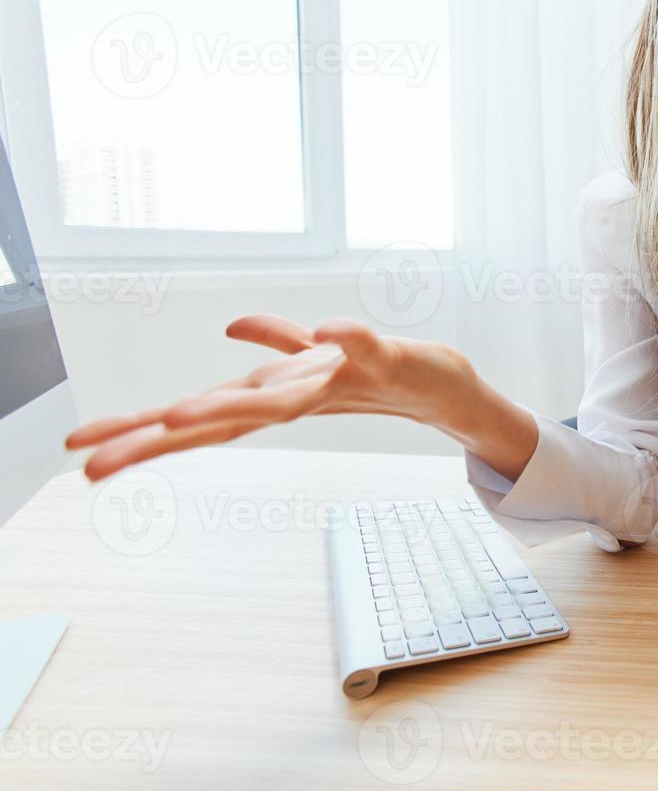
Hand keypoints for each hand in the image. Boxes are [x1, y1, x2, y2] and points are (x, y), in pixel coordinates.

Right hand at [65, 315, 495, 481]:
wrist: (446, 391)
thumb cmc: (378, 376)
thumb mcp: (319, 358)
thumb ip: (277, 341)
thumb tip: (232, 327)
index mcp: (274, 396)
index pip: (197, 416)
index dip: (137, 432)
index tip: (78, 451)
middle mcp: (298, 397)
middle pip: (220, 420)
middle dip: (156, 439)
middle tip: (96, 463)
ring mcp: (340, 382)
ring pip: (278, 397)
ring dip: (231, 404)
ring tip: (178, 417)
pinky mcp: (386, 361)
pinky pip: (364, 346)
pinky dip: (345, 338)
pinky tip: (324, 330)